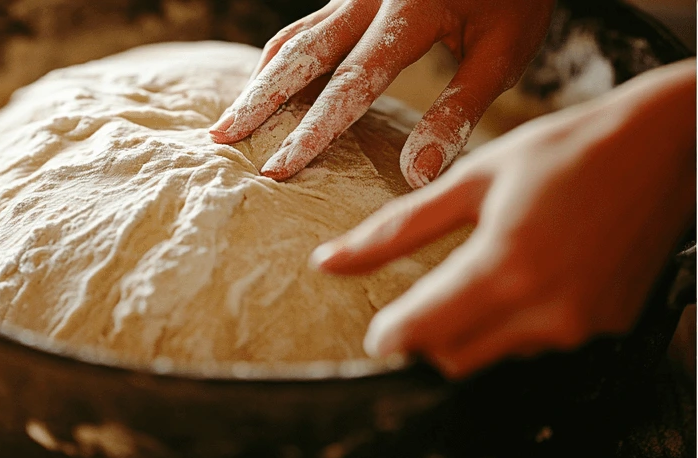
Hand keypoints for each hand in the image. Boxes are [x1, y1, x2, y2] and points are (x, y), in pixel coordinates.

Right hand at [210, 0, 553, 184]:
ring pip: (295, 37)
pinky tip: (262, 83)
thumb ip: (458, 111)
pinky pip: (306, 26)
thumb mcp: (503, 52)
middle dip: (259, 101)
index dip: (312, 132)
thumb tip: (416, 175)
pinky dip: (280, 57)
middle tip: (220, 139)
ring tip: (226, 121)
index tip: (278, 170)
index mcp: (409, 11)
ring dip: (259, 80)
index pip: (351, 84)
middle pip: (302, 54)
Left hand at [313, 59, 696, 377]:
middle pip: (453, 359)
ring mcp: (579, 326)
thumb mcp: (472, 181)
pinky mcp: (604, 329)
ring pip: (495, 355)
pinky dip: (522, 323)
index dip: (391, 337)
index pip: (423, 333)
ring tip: (505, 266)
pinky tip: (542, 274)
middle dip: (431, 336)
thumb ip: (396, 230)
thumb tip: (329, 263)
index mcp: (505, 267)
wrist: (668, 146)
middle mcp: (544, 308)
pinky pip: (538, 345)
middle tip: (435, 294)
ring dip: (479, 328)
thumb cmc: (565, 152)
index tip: (379, 333)